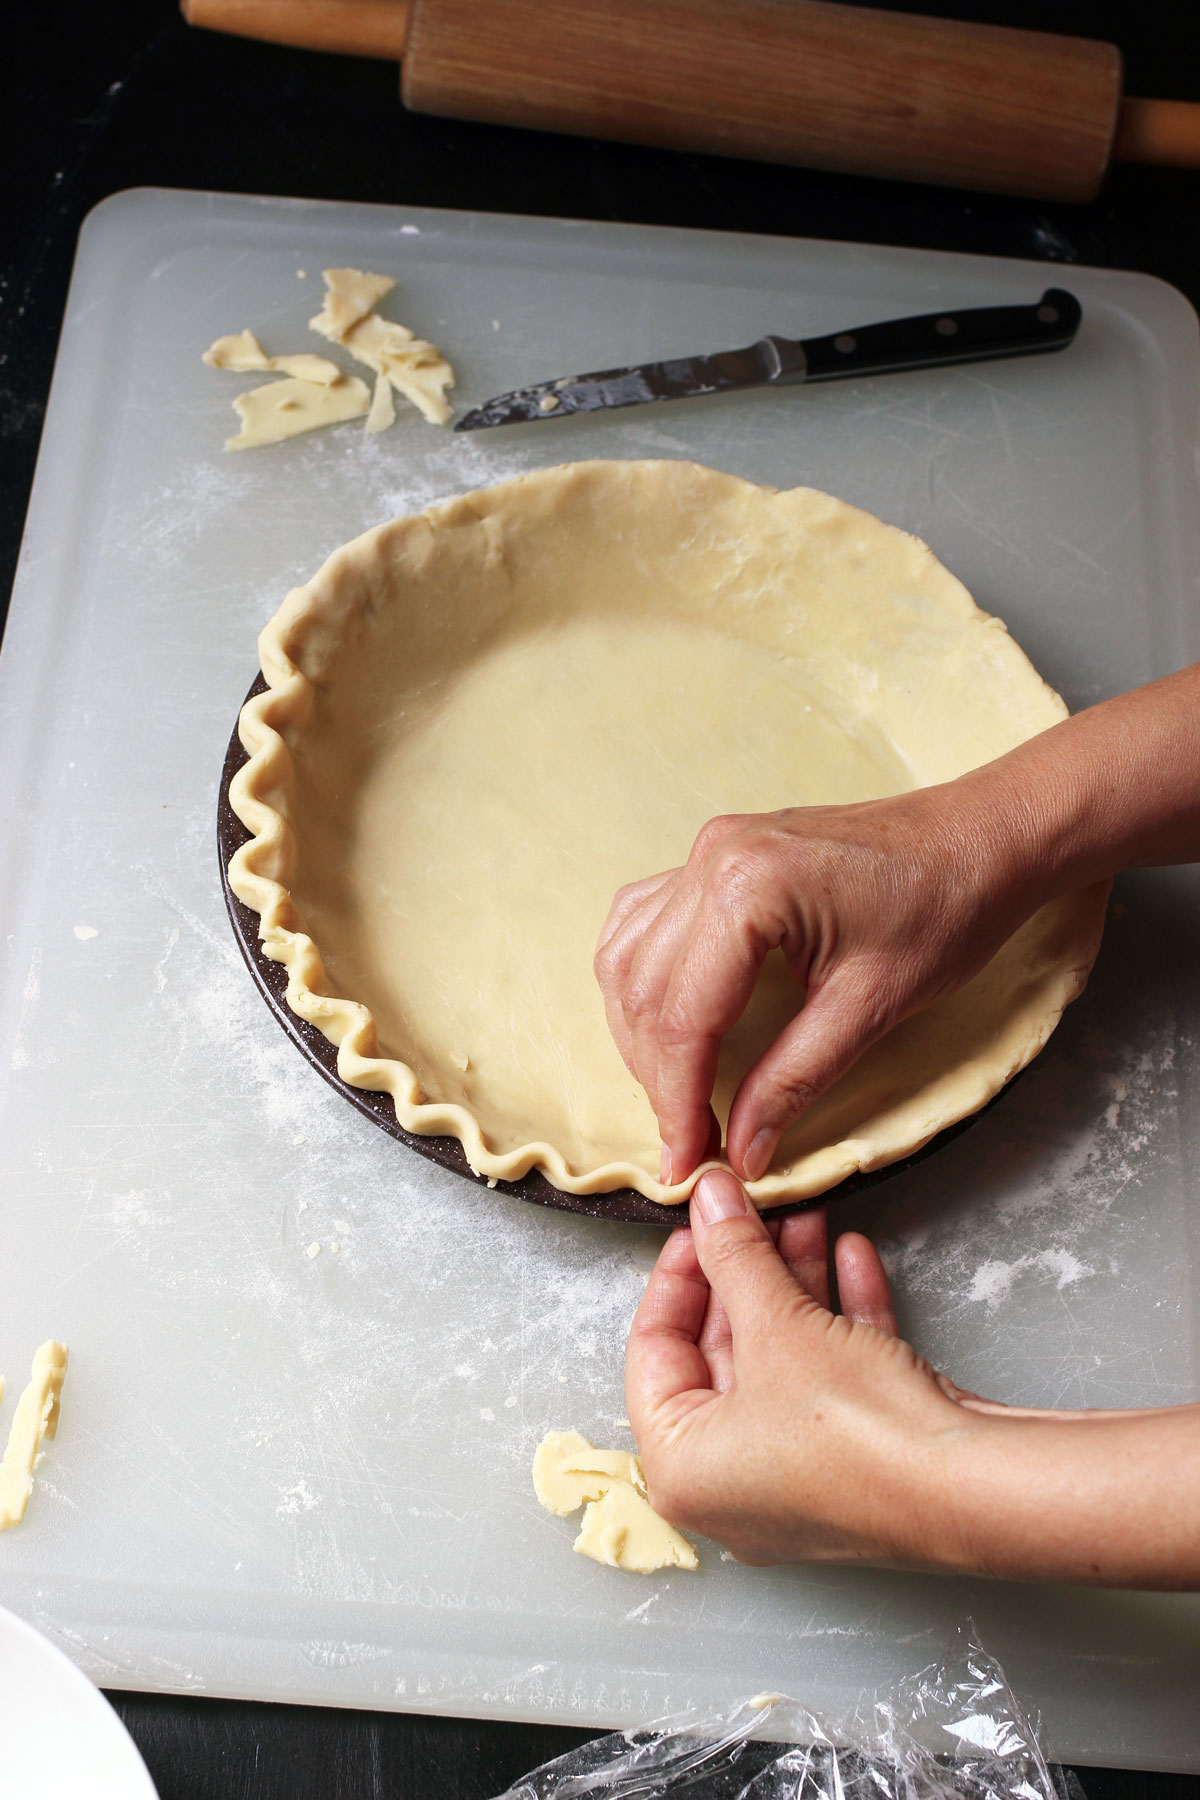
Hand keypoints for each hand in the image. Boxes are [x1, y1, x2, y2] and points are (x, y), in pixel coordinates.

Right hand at [594, 786, 1037, 1185]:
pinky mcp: (718, 853)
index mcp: (748, 889)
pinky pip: (644, 921)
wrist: (982, 837)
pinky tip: (661, 1020)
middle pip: (644, 991)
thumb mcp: (873, 1008)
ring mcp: (709, 849)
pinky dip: (642, 979)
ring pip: (628, 957)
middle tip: (688, 1142)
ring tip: (676, 1093)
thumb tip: (744, 1152)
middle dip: (657, 1077)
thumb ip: (795, 1080)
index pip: (682, 1017)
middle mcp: (712, 859)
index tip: (686, 1160)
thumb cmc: (946, 909)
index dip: (677, 1101)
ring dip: (640, 1034)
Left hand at [626, 1170, 1199, 1584]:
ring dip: (794, 1285)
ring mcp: (798, 1478)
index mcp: (683, 1468)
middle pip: (721, 1353)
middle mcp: (731, 1485)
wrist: (973, 1489)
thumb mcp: (777, 1322)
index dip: (675, 1275)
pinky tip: (855, 1255)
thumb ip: (734, 1253)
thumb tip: (707, 1194)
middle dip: (744, 1272)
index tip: (700, 1221)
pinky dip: (839, 1319)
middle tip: (757, 1211)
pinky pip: (831, 1380)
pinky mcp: (858, 1465)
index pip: (651, 1353)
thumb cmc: (854, 1427)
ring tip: (809, 1215)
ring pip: (781, 1360)